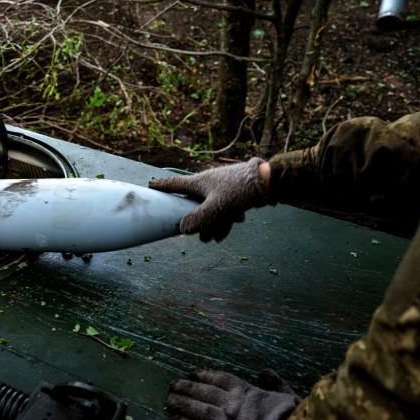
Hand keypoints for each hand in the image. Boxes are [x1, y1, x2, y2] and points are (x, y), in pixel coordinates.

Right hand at [148, 157, 269, 240]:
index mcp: (199, 182)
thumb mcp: (218, 207)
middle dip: (194, 219)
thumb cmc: (240, 190)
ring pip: (210, 208)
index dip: (162, 186)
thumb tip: (182, 229)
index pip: (174, 184)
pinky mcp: (234, 192)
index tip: (150, 185)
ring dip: (212, 224)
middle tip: (193, 232)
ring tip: (214, 238)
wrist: (269, 181)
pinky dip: (226, 219)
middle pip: (193, 202)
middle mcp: (208, 183)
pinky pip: (224, 208)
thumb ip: (199, 219)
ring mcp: (221, 187)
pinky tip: (233, 226)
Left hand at [166, 369, 298, 419]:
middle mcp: (232, 403)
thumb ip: (276, 383)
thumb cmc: (294, 419)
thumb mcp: (288, 395)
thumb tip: (266, 372)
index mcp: (248, 391)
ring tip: (169, 401)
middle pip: (203, 392)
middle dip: (187, 388)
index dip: (206, 375)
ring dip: (181, 404)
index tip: (194, 373)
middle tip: (173, 385)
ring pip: (196, 409)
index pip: (221, 379)